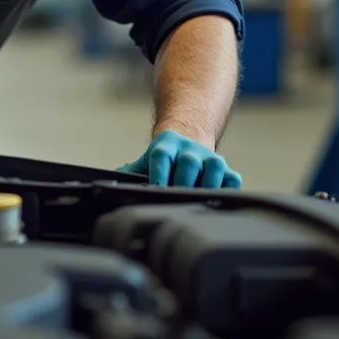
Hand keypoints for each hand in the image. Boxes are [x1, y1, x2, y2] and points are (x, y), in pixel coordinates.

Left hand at [117, 128, 241, 187]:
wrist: (188, 138)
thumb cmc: (165, 157)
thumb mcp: (147, 160)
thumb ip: (130, 172)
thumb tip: (106, 184)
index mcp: (167, 145)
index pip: (162, 156)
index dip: (159, 172)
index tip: (157, 188)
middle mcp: (190, 150)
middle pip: (188, 162)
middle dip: (182, 181)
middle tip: (176, 197)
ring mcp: (210, 159)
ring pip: (214, 168)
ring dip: (207, 184)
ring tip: (198, 200)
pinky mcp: (226, 169)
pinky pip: (232, 178)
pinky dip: (230, 188)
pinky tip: (222, 199)